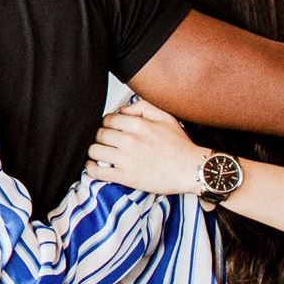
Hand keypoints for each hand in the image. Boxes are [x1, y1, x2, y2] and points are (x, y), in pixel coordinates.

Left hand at [85, 100, 210, 194]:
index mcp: (138, 125)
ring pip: (94, 151)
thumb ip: (142, 106)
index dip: (107, 124)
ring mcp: (126, 159)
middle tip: (105, 142)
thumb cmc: (180, 146)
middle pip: (99, 134)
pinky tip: (93, 166)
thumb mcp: (165, 117)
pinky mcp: (126, 177)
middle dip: (100, 137)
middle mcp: (130, 140)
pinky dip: (91, 168)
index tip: (110, 129)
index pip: (107, 119)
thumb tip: (121, 109)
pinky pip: (97, 171)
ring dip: (94, 152)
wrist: (192, 169)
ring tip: (99, 153)